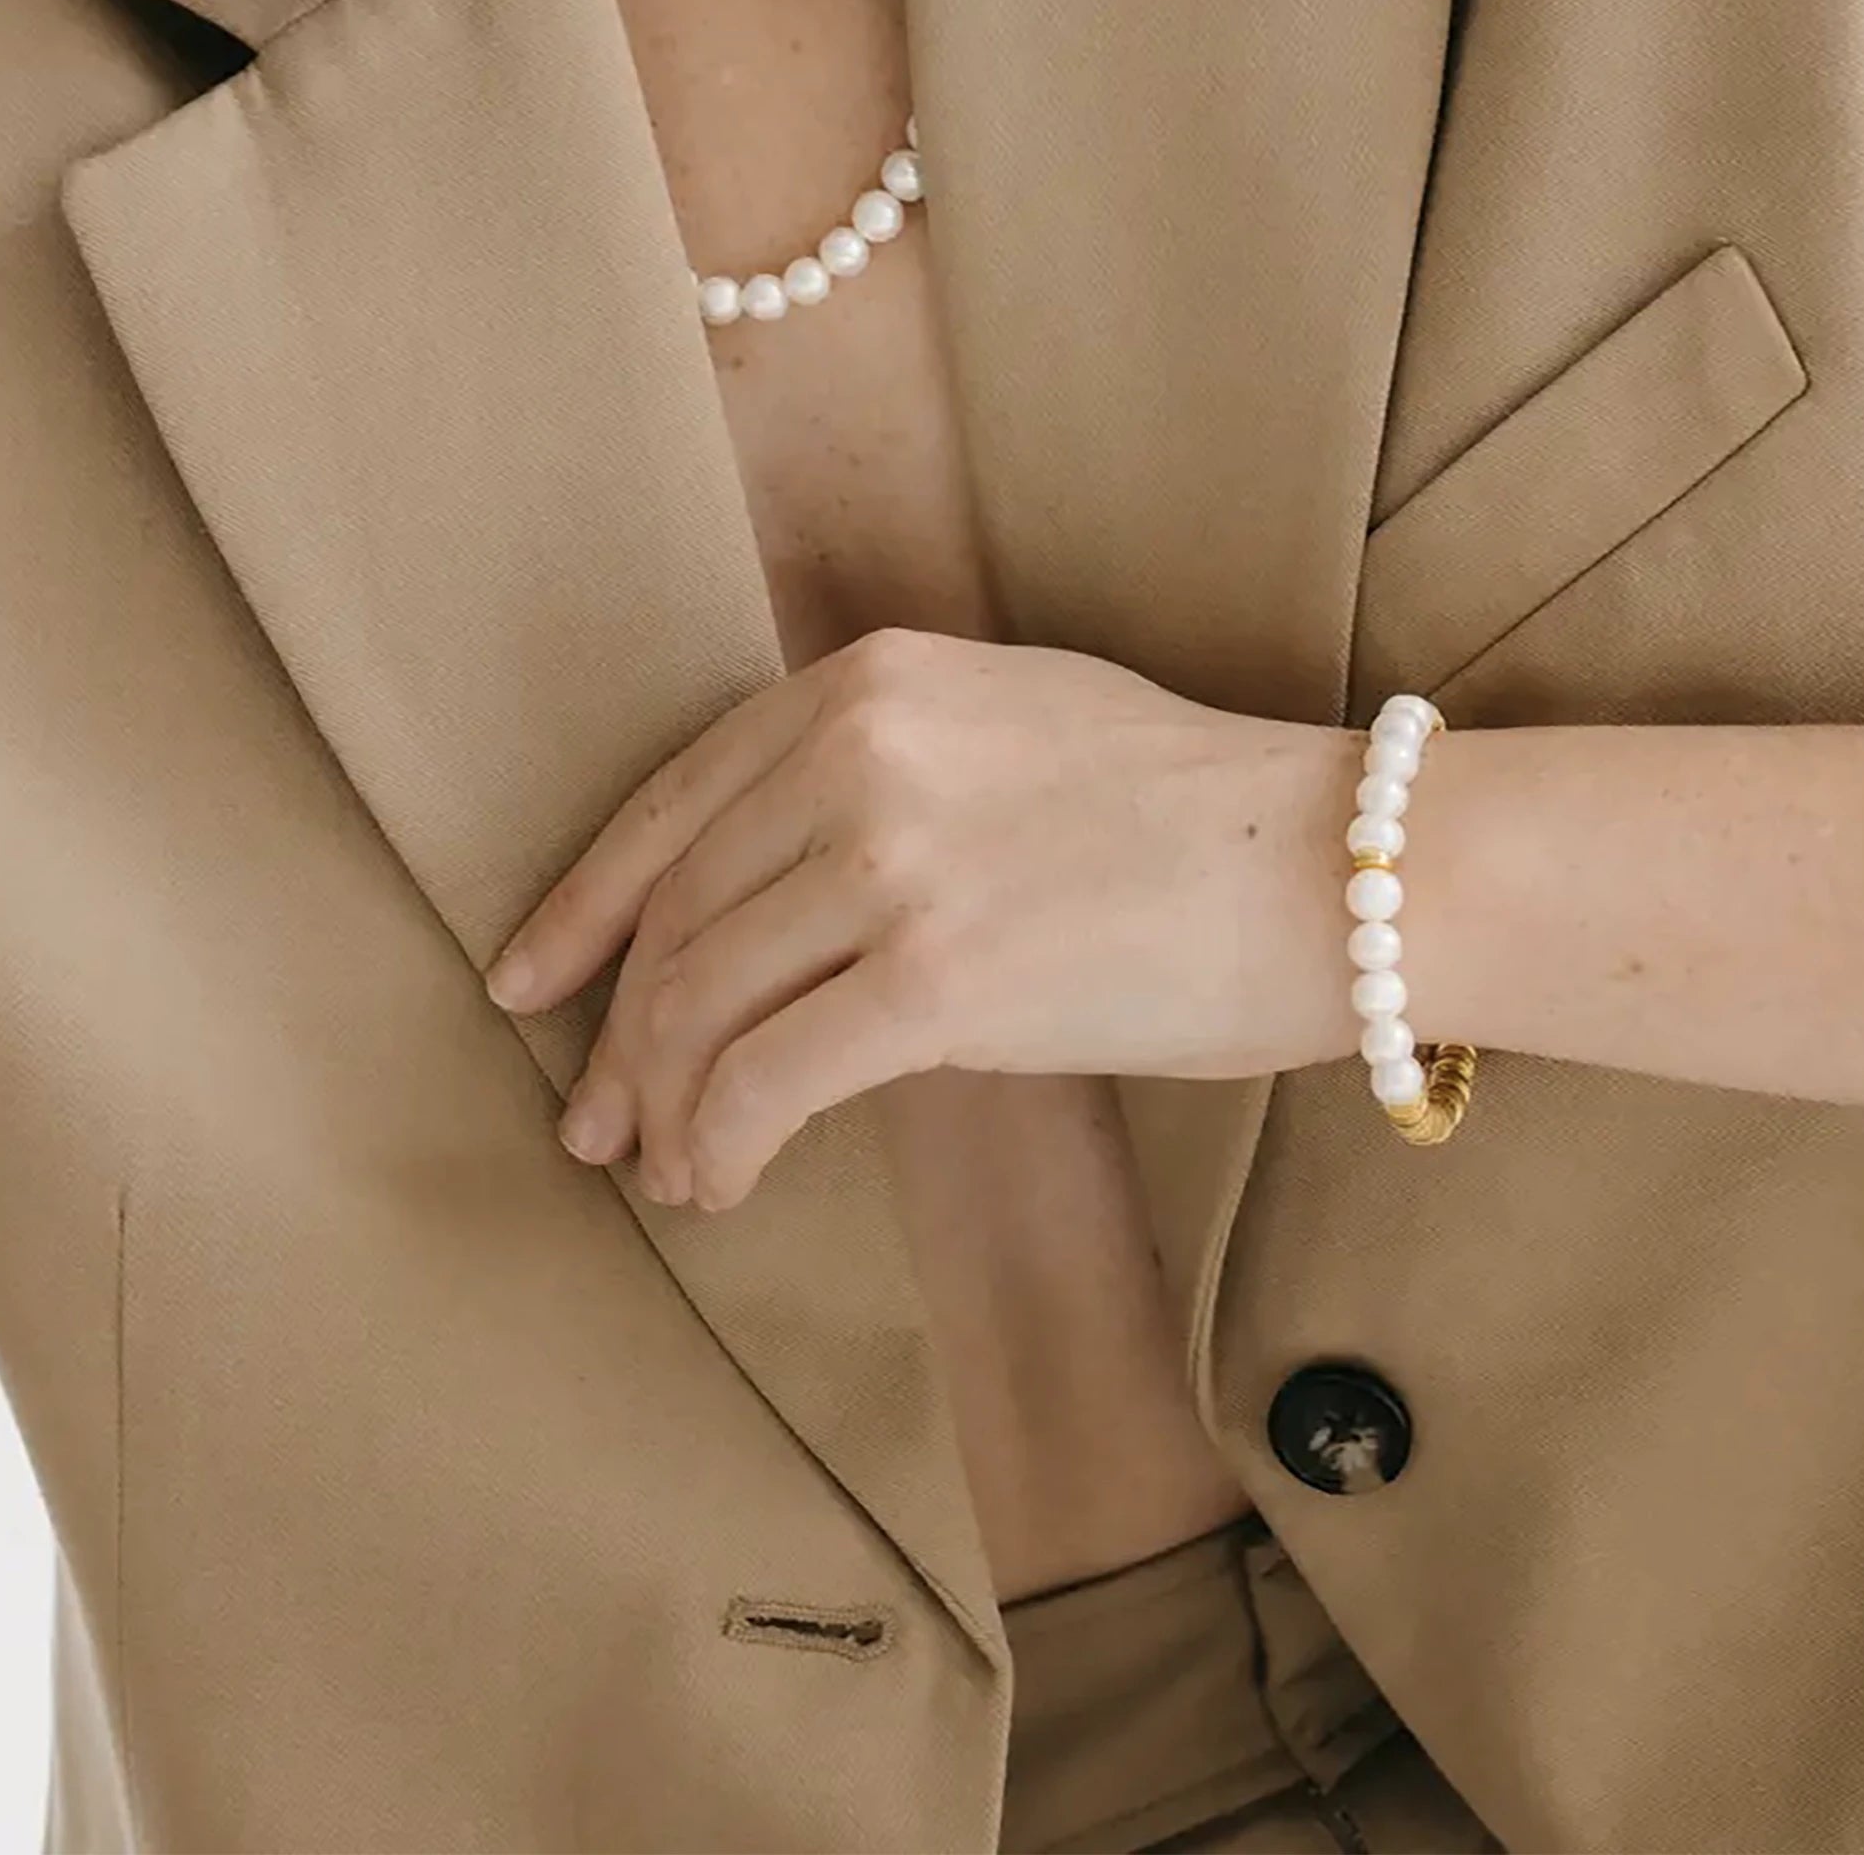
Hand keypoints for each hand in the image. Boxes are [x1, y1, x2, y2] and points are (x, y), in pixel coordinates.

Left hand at [482, 627, 1367, 1211]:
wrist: (1333, 865)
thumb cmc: (1196, 813)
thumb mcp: (1014, 723)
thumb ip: (886, 770)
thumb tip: (783, 894)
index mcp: (870, 680)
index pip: (675, 803)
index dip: (584, 908)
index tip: (530, 982)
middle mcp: (860, 747)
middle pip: (679, 916)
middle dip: (619, 1037)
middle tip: (597, 1126)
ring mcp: (893, 859)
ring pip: (701, 1003)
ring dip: (666, 1108)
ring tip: (672, 1172)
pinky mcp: (936, 976)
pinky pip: (766, 1079)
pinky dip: (722, 1145)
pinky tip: (727, 1184)